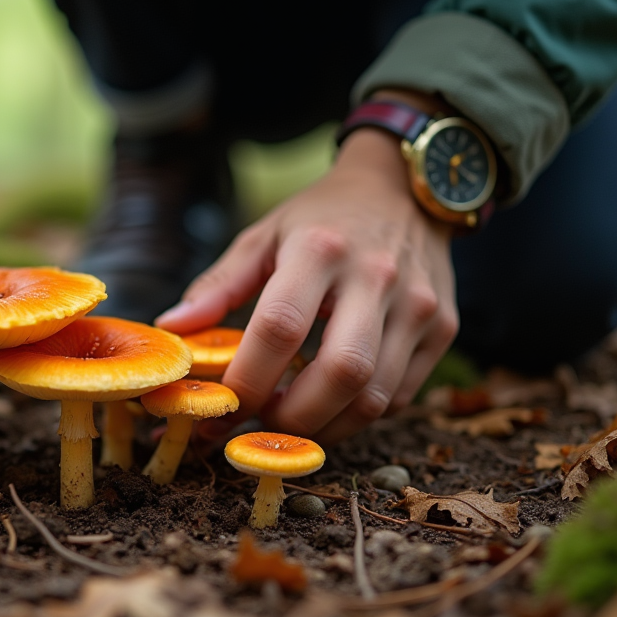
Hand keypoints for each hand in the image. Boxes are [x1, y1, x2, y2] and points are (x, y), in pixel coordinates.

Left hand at [157, 124, 457, 444]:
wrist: (403, 190)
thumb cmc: (320, 219)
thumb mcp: (262, 236)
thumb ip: (218, 285)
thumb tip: (171, 330)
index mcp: (320, 249)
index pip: (280, 329)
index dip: (247, 379)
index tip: (221, 408)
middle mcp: (377, 277)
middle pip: (340, 374)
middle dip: (292, 418)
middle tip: (258, 425)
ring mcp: (419, 305)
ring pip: (375, 397)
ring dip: (324, 426)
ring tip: (289, 419)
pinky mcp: (444, 328)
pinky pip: (400, 396)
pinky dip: (358, 414)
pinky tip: (329, 403)